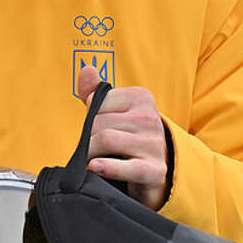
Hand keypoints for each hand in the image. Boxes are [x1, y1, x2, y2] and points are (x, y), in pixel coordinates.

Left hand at [76, 65, 168, 209]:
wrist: (155, 173)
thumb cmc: (129, 140)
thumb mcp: (114, 113)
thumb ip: (96, 93)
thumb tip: (87, 69)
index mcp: (141, 98)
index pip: (98, 102)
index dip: (90, 118)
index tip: (96, 129)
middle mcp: (150, 118)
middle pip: (98, 123)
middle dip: (87, 138)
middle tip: (91, 150)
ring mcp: (154, 145)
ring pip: (105, 140)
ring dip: (91, 154)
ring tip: (93, 160)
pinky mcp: (154, 170)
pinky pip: (126, 167)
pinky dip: (106, 167)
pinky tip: (95, 167)